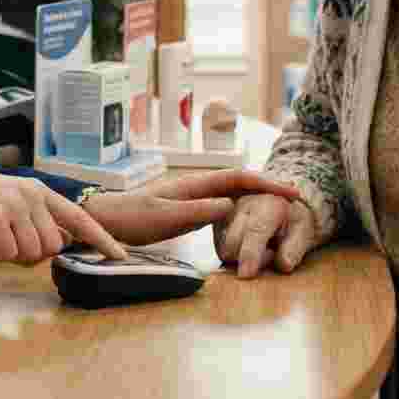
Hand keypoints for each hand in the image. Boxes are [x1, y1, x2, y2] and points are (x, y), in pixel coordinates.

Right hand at [0, 166, 125, 264]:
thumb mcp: (8, 204)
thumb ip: (35, 220)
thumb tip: (59, 243)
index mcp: (37, 191)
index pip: (79, 217)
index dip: (101, 239)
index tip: (122, 255)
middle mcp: (31, 195)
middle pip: (52, 246)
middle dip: (29, 253)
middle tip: (4, 240)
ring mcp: (14, 205)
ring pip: (31, 254)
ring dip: (9, 254)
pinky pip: (7, 254)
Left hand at [85, 170, 300, 246]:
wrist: (103, 220)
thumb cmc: (130, 218)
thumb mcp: (165, 216)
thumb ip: (197, 210)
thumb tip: (231, 205)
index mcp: (195, 184)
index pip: (239, 178)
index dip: (268, 184)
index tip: (292, 193)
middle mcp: (196, 186)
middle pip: (241, 181)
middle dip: (268, 186)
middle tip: (295, 196)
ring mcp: (191, 197)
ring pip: (232, 193)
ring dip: (256, 196)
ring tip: (280, 205)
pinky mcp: (185, 210)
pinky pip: (221, 206)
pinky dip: (239, 208)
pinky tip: (244, 218)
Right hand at [214, 192, 316, 278]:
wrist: (283, 204)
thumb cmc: (293, 219)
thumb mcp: (304, 231)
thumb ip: (295, 247)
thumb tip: (284, 264)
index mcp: (267, 204)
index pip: (254, 231)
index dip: (250, 254)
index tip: (246, 274)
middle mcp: (242, 205)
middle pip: (232, 242)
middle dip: (247, 258)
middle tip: (270, 253)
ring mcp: (226, 214)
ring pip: (222, 247)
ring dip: (239, 257)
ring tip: (259, 248)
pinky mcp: (217, 224)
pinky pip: (219, 248)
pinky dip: (232, 254)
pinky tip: (247, 246)